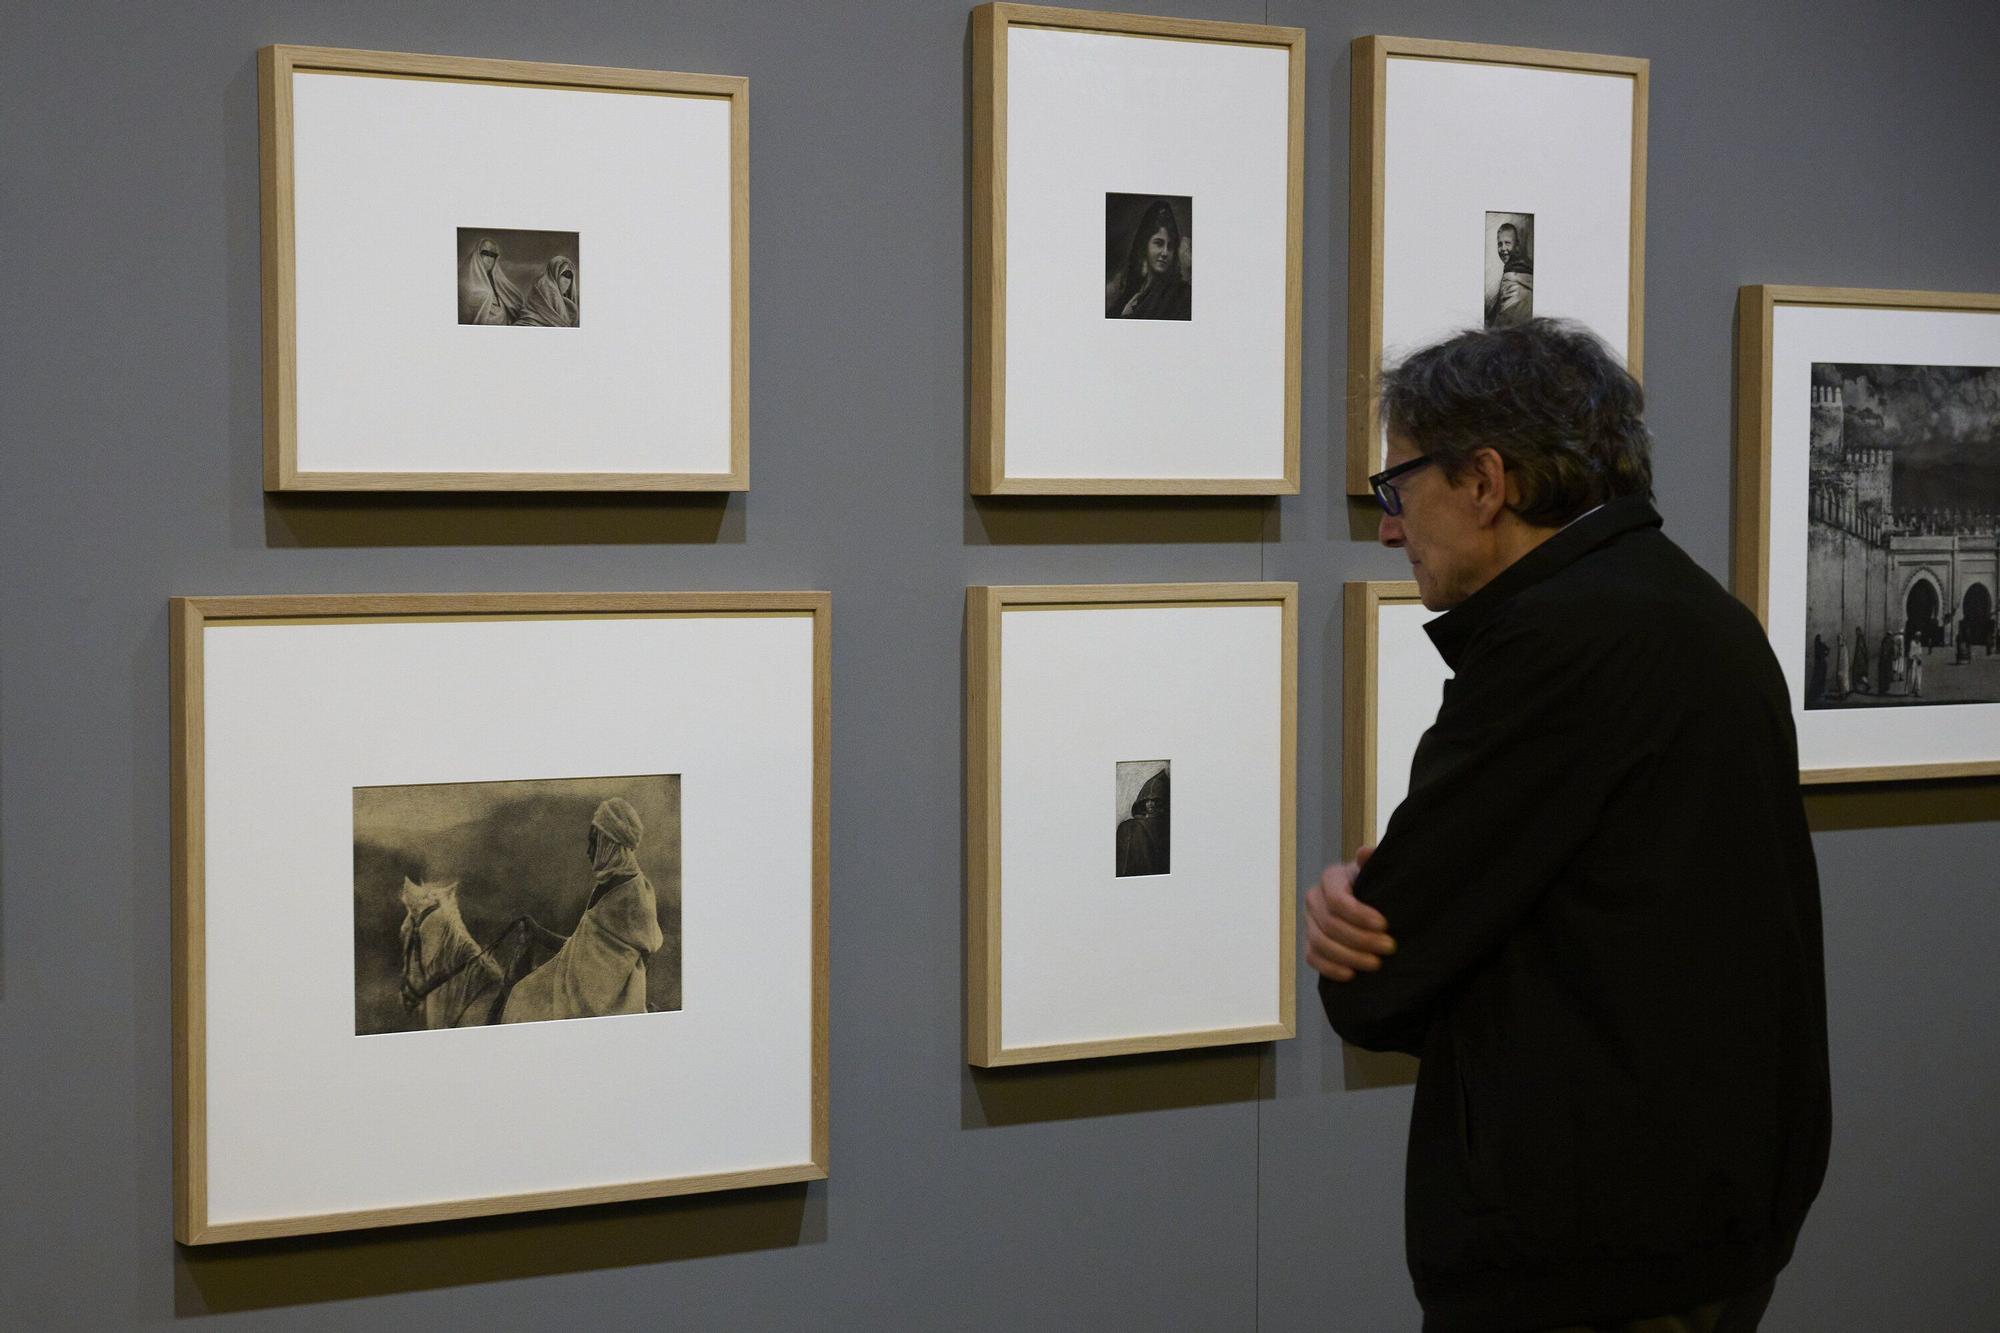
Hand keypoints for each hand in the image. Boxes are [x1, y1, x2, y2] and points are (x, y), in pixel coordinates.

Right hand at [1306, 846, 1394, 982]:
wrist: (1370, 903)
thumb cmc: (1378, 885)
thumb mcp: (1379, 870)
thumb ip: (1373, 863)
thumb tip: (1364, 853)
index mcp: (1330, 878)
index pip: (1338, 899)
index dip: (1360, 915)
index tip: (1385, 925)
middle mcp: (1314, 898)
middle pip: (1330, 924)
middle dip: (1360, 939)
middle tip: (1388, 948)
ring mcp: (1309, 922)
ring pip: (1320, 943)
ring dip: (1349, 957)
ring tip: (1376, 964)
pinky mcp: (1310, 943)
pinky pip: (1312, 958)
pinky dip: (1330, 968)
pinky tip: (1351, 975)